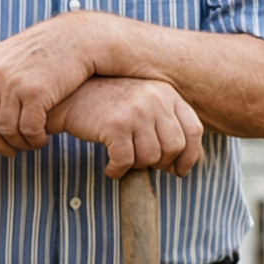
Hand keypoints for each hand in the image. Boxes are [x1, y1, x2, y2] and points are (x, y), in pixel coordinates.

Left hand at [0, 15, 101, 153]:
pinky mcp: (36, 92)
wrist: (80, 37)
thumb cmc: (48, 50)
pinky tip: (42, 139)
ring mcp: (14, 82)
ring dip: (19, 143)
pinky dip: (34, 139)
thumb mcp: (12, 55)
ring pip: (6, 129)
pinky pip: (28, 129)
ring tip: (31, 144)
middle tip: (9, 151)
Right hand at [50, 76, 203, 176]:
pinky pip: (126, 161)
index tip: (177, 170)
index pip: (194, 130)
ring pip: (151, 157)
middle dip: (159, 163)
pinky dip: (117, 170)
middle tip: (141, 164)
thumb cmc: (106, 104)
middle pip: (174, 147)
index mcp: (167, 93)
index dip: (189, 155)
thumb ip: (165, 123)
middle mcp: (156, 98)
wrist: (69, 95)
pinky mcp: (116, 124)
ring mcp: (136, 110)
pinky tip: (110, 166)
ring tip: (122, 160)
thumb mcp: (142, 104)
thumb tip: (185, 163)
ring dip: (135, 166)